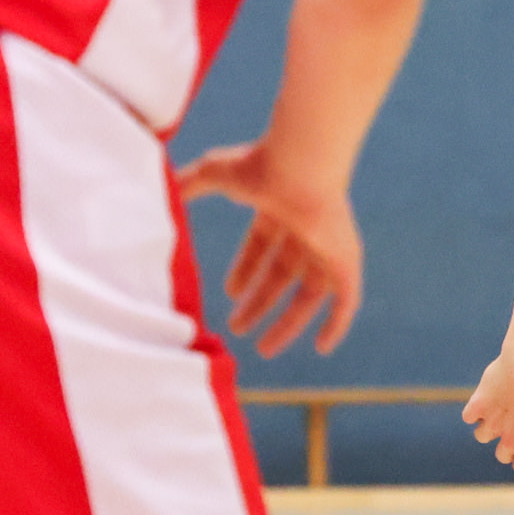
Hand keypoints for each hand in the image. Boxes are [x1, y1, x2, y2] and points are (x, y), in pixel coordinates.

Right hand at [175, 142, 362, 355]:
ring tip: (264, 348)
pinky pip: (347, 302)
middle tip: (238, 328)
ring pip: (310, 295)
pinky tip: (323, 347)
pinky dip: (336, 325)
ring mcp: (329, 247)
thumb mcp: (212, 174)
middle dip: (260, 303)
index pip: (263, 248)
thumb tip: (166, 187)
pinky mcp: (346, 261)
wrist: (300, 166)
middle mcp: (306, 230)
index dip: (246, 271)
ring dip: (287, 322)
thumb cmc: (259, 166)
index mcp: (280, 210)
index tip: (230, 294)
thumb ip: (190, 182)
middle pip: (283, 276)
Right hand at [462, 337, 513, 474]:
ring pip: (482, 436)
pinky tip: (489, 396)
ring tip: (502, 404)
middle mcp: (512, 440)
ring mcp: (493, 424)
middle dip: (506, 442)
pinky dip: (475, 409)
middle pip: (502, 456)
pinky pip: (469, 417)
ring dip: (489, 424)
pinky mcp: (478, 407)